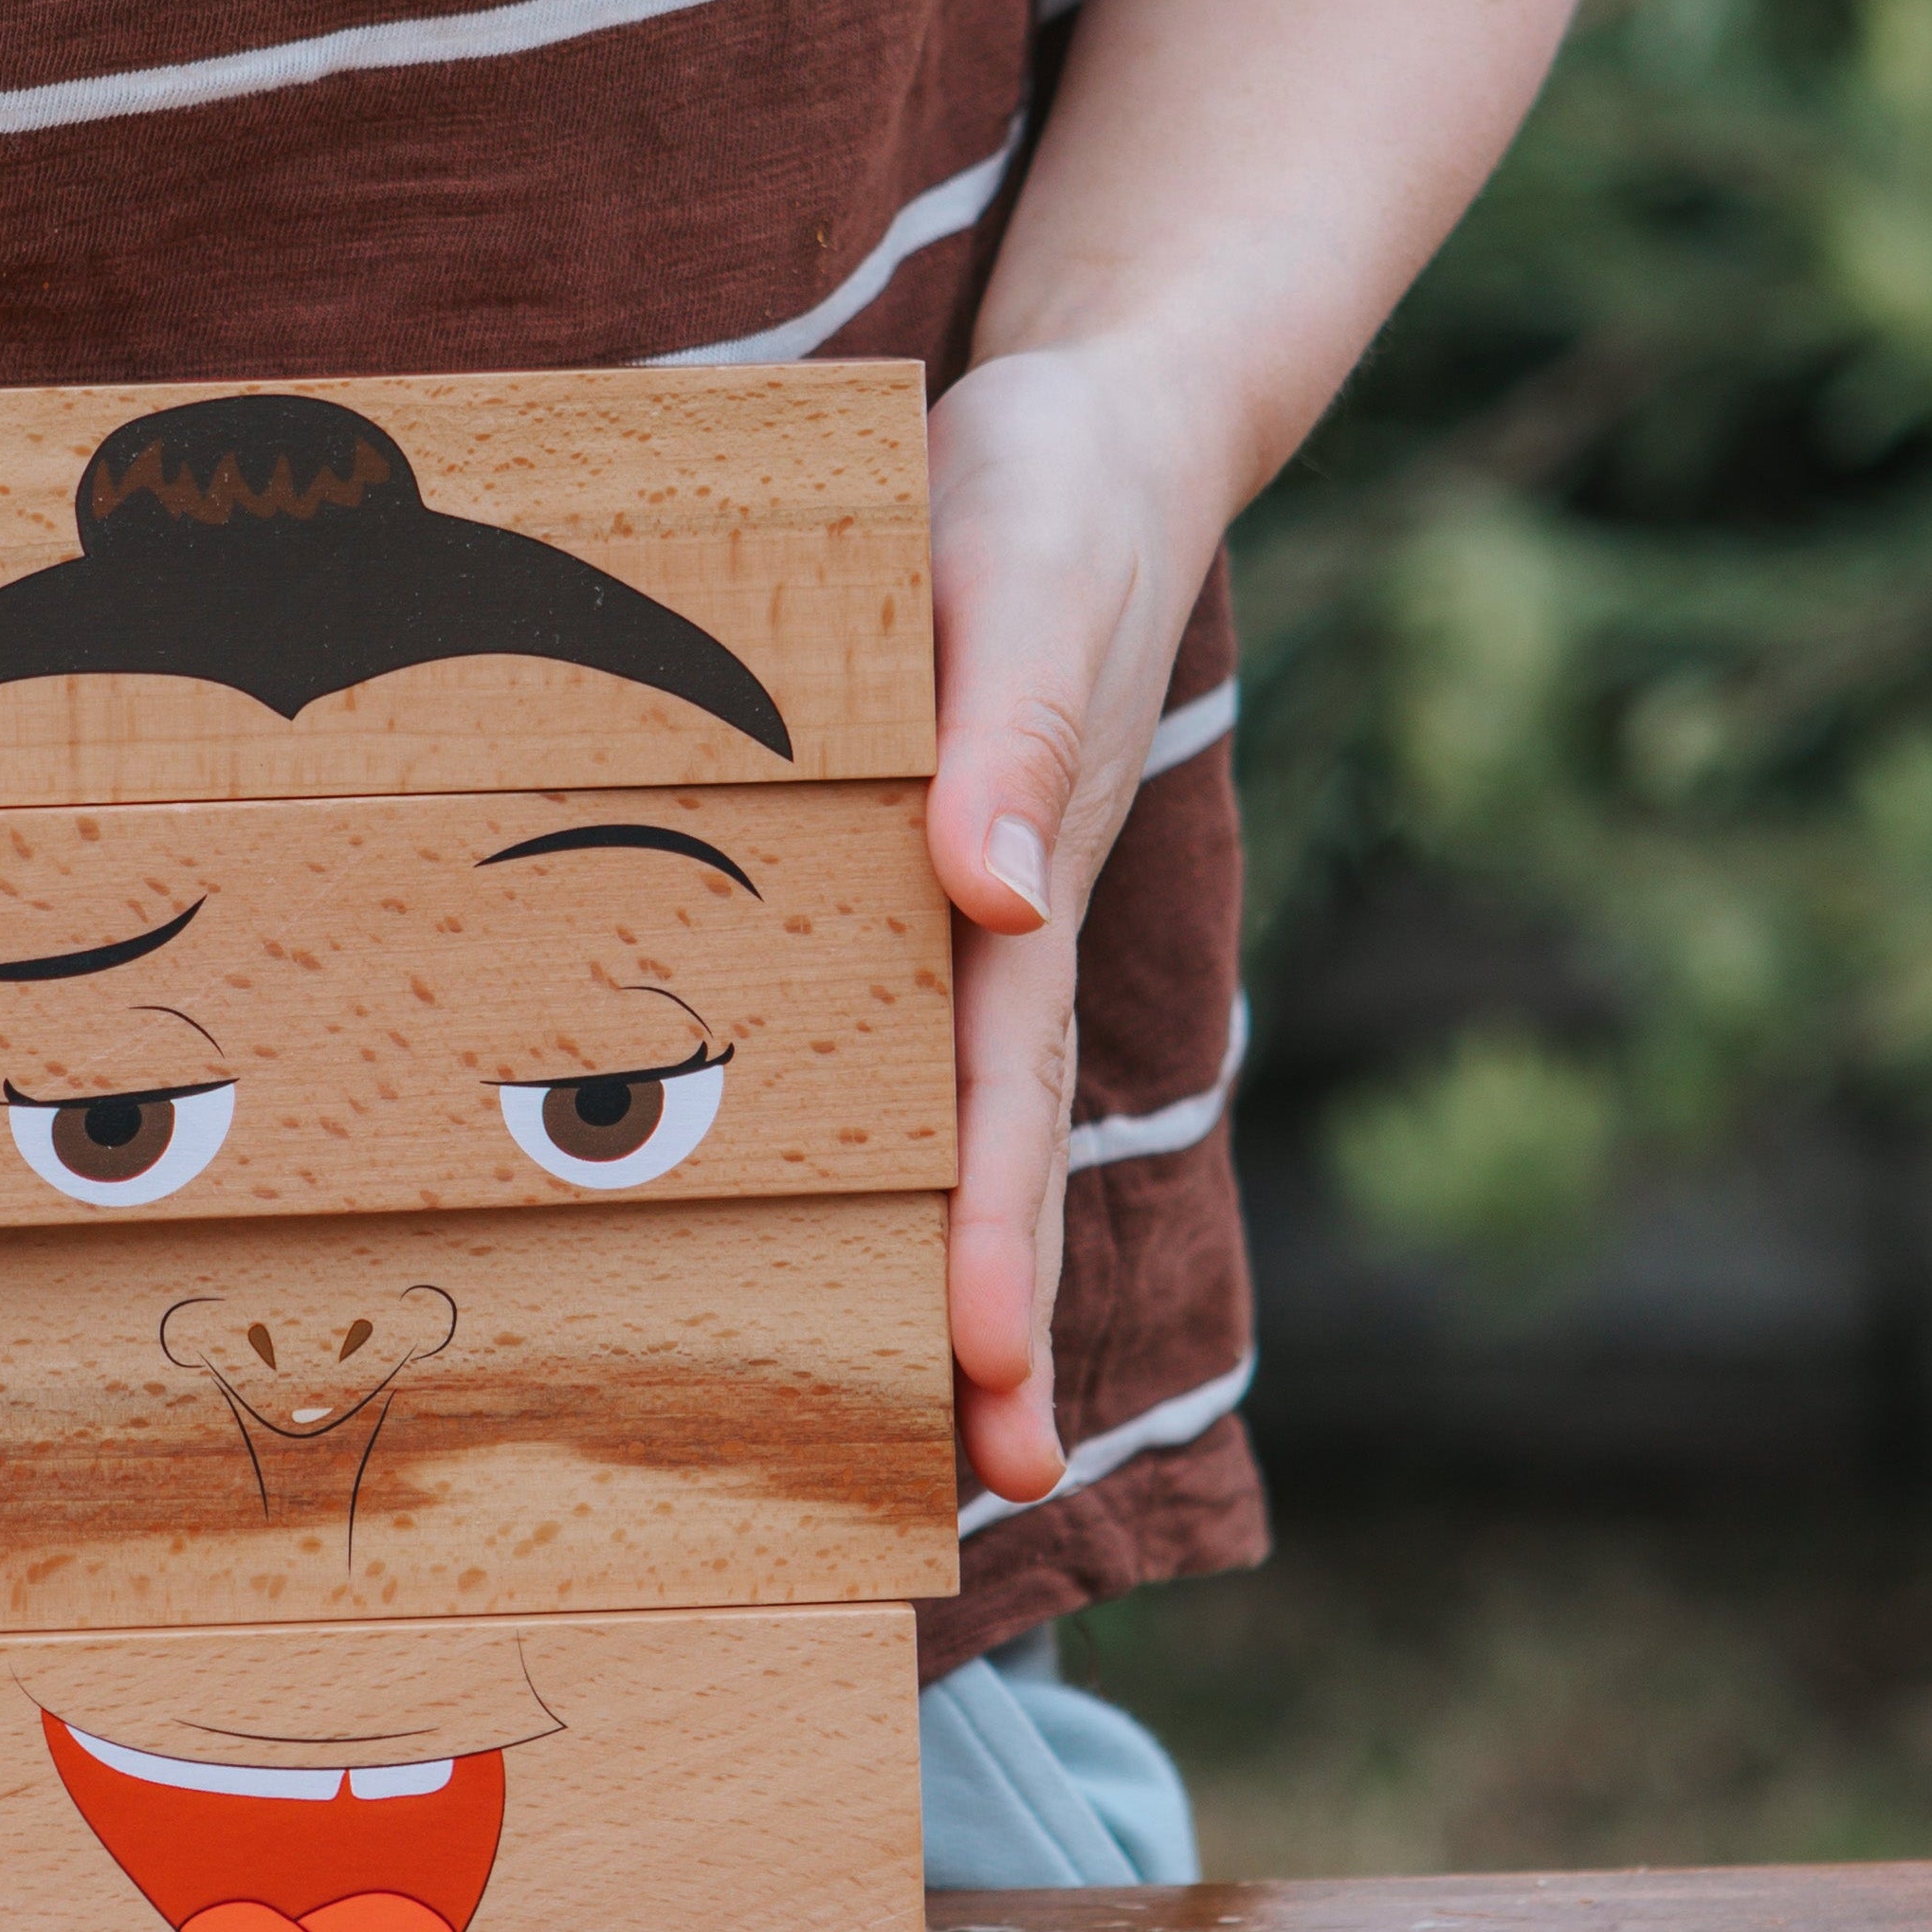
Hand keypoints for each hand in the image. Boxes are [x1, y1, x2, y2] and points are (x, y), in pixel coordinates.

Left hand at [923, 345, 1228, 1504]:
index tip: (985, 1367)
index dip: (993, 1230)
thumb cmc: (1053, 500)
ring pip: (952, 1127)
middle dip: (989, 1322)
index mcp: (1024, 883)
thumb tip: (992, 895)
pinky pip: (899, 1046)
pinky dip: (889, 1160)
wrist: (1099, 437)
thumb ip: (1013, 726)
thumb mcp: (1030, 575)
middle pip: (992, 1154)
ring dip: (941, 1276)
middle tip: (986, 1494)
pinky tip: (832, 1234)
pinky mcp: (924, 892)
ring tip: (930, 1440)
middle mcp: (999, 936)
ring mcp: (967, 927)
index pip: (1004, 1088)